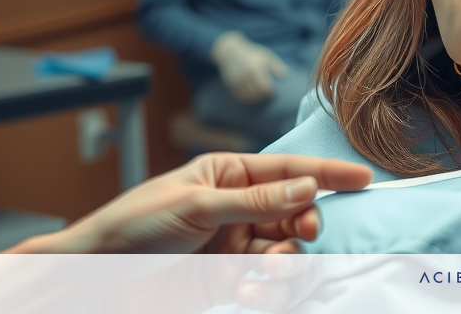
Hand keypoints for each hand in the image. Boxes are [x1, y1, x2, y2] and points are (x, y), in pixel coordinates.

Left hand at [9, 152, 372, 253]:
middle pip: (298, 211)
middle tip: (305, 233)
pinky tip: (246, 291)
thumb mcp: (197, 205)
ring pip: (288, 251)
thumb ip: (257, 200)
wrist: (97, 278)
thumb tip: (309, 184)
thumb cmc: (135, 225)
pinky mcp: (231, 279)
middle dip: (306, 224)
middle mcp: (240, 207)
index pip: (289, 169)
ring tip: (261, 272)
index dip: (328, 172)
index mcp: (230, 173)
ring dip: (284, 263)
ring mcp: (237, 244)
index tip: (363, 178)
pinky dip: (267, 288)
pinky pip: (269, 282)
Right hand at [211, 31, 290, 103]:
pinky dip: (247, 100)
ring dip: (256, 100)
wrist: (230, 51)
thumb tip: (286, 76)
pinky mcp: (231, 85)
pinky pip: (240, 98)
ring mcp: (237, 81)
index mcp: (256, 68)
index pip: (266, 88)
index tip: (273, 92)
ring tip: (260, 97)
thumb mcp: (266, 55)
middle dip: (264, 98)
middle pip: (257, 95)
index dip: (271, 93)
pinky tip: (252, 98)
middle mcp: (246, 75)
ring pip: (248, 98)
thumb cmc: (252, 54)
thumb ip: (276, 66)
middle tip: (267, 95)